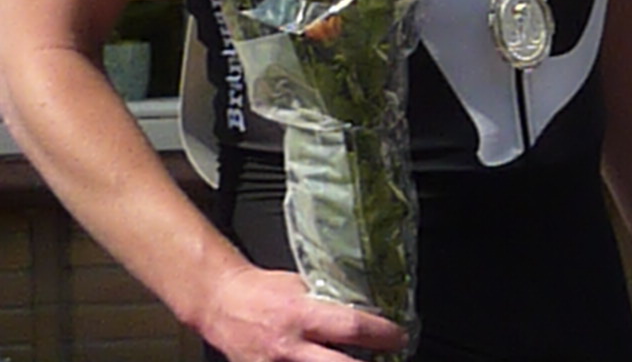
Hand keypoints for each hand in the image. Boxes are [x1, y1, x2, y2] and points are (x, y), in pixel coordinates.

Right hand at [196, 263, 408, 361]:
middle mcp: (289, 346)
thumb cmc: (265, 290)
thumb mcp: (303, 286)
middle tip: (391, 360)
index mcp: (303, 314)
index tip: (400, 337)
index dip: (382, 335)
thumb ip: (330, 301)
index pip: (352, 327)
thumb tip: (368, 307)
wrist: (221, 303)